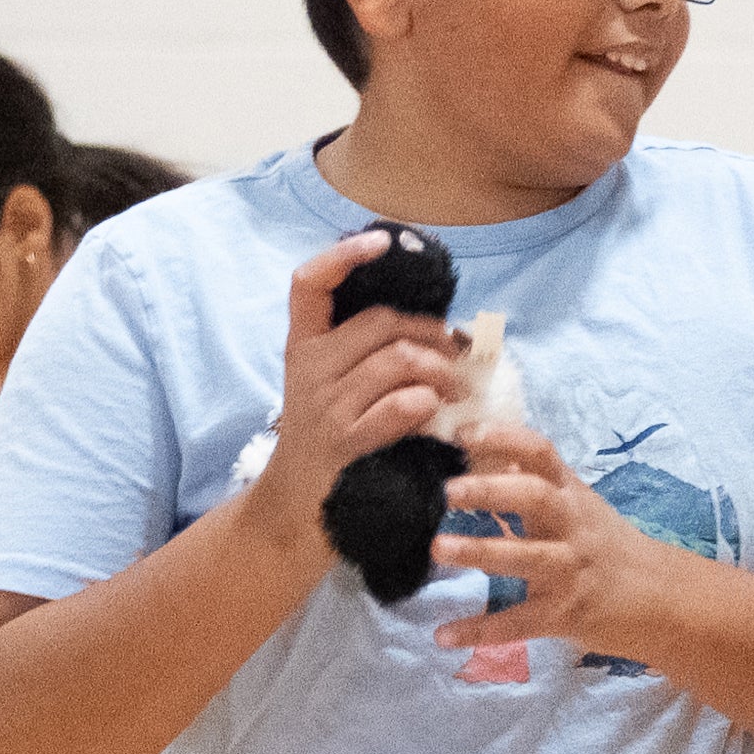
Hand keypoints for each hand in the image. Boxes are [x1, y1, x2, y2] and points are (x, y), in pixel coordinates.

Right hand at [233, 234, 466, 557]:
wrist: (295, 510)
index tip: (377, 242)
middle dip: (431, 331)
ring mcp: (326, 406)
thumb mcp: (325, 390)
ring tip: (459, 388)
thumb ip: (360, 354)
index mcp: (301, 348)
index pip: (308, 283)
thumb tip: (432, 324)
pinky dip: (430, 404)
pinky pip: (403, 405)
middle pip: (380, 321)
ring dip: (442, 370)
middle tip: (458, 349)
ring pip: (399, 360)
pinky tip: (437, 414)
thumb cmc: (324, 444)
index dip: (343, 255)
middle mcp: (308, 370)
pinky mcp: (347, 442)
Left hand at [428, 419, 684, 658]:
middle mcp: (572, 525)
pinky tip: (443, 635)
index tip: (461, 432)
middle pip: (534, 497)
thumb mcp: (576, 506)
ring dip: (479, 551)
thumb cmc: (607, 547)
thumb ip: (534, 482)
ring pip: (525, 557)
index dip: (502, 437)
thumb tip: (486, 451)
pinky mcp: (565, 614)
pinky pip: (518, 622)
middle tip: (447, 490)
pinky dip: (480, 629)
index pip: (540, 452)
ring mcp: (570, 570)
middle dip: (490, 491)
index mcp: (570, 493)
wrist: (662, 600)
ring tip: (438, 548)